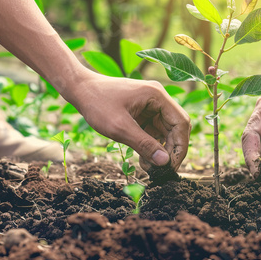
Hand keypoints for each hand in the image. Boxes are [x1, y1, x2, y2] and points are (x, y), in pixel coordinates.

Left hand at [66, 71, 190, 170]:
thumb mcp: (119, 128)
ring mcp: (152, 104)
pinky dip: (151, 145)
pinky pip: (154, 130)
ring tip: (148, 167)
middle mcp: (158, 98)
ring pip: (166, 131)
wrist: (80, 89)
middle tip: (162, 170)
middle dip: (171, 150)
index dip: (180, 146)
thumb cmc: (97, 103)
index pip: (181, 123)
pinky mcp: (144, 111)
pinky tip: (143, 159)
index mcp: (157, 96)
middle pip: (176, 127)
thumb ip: (144, 145)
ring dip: (160, 149)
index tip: (172, 165)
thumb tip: (164, 162)